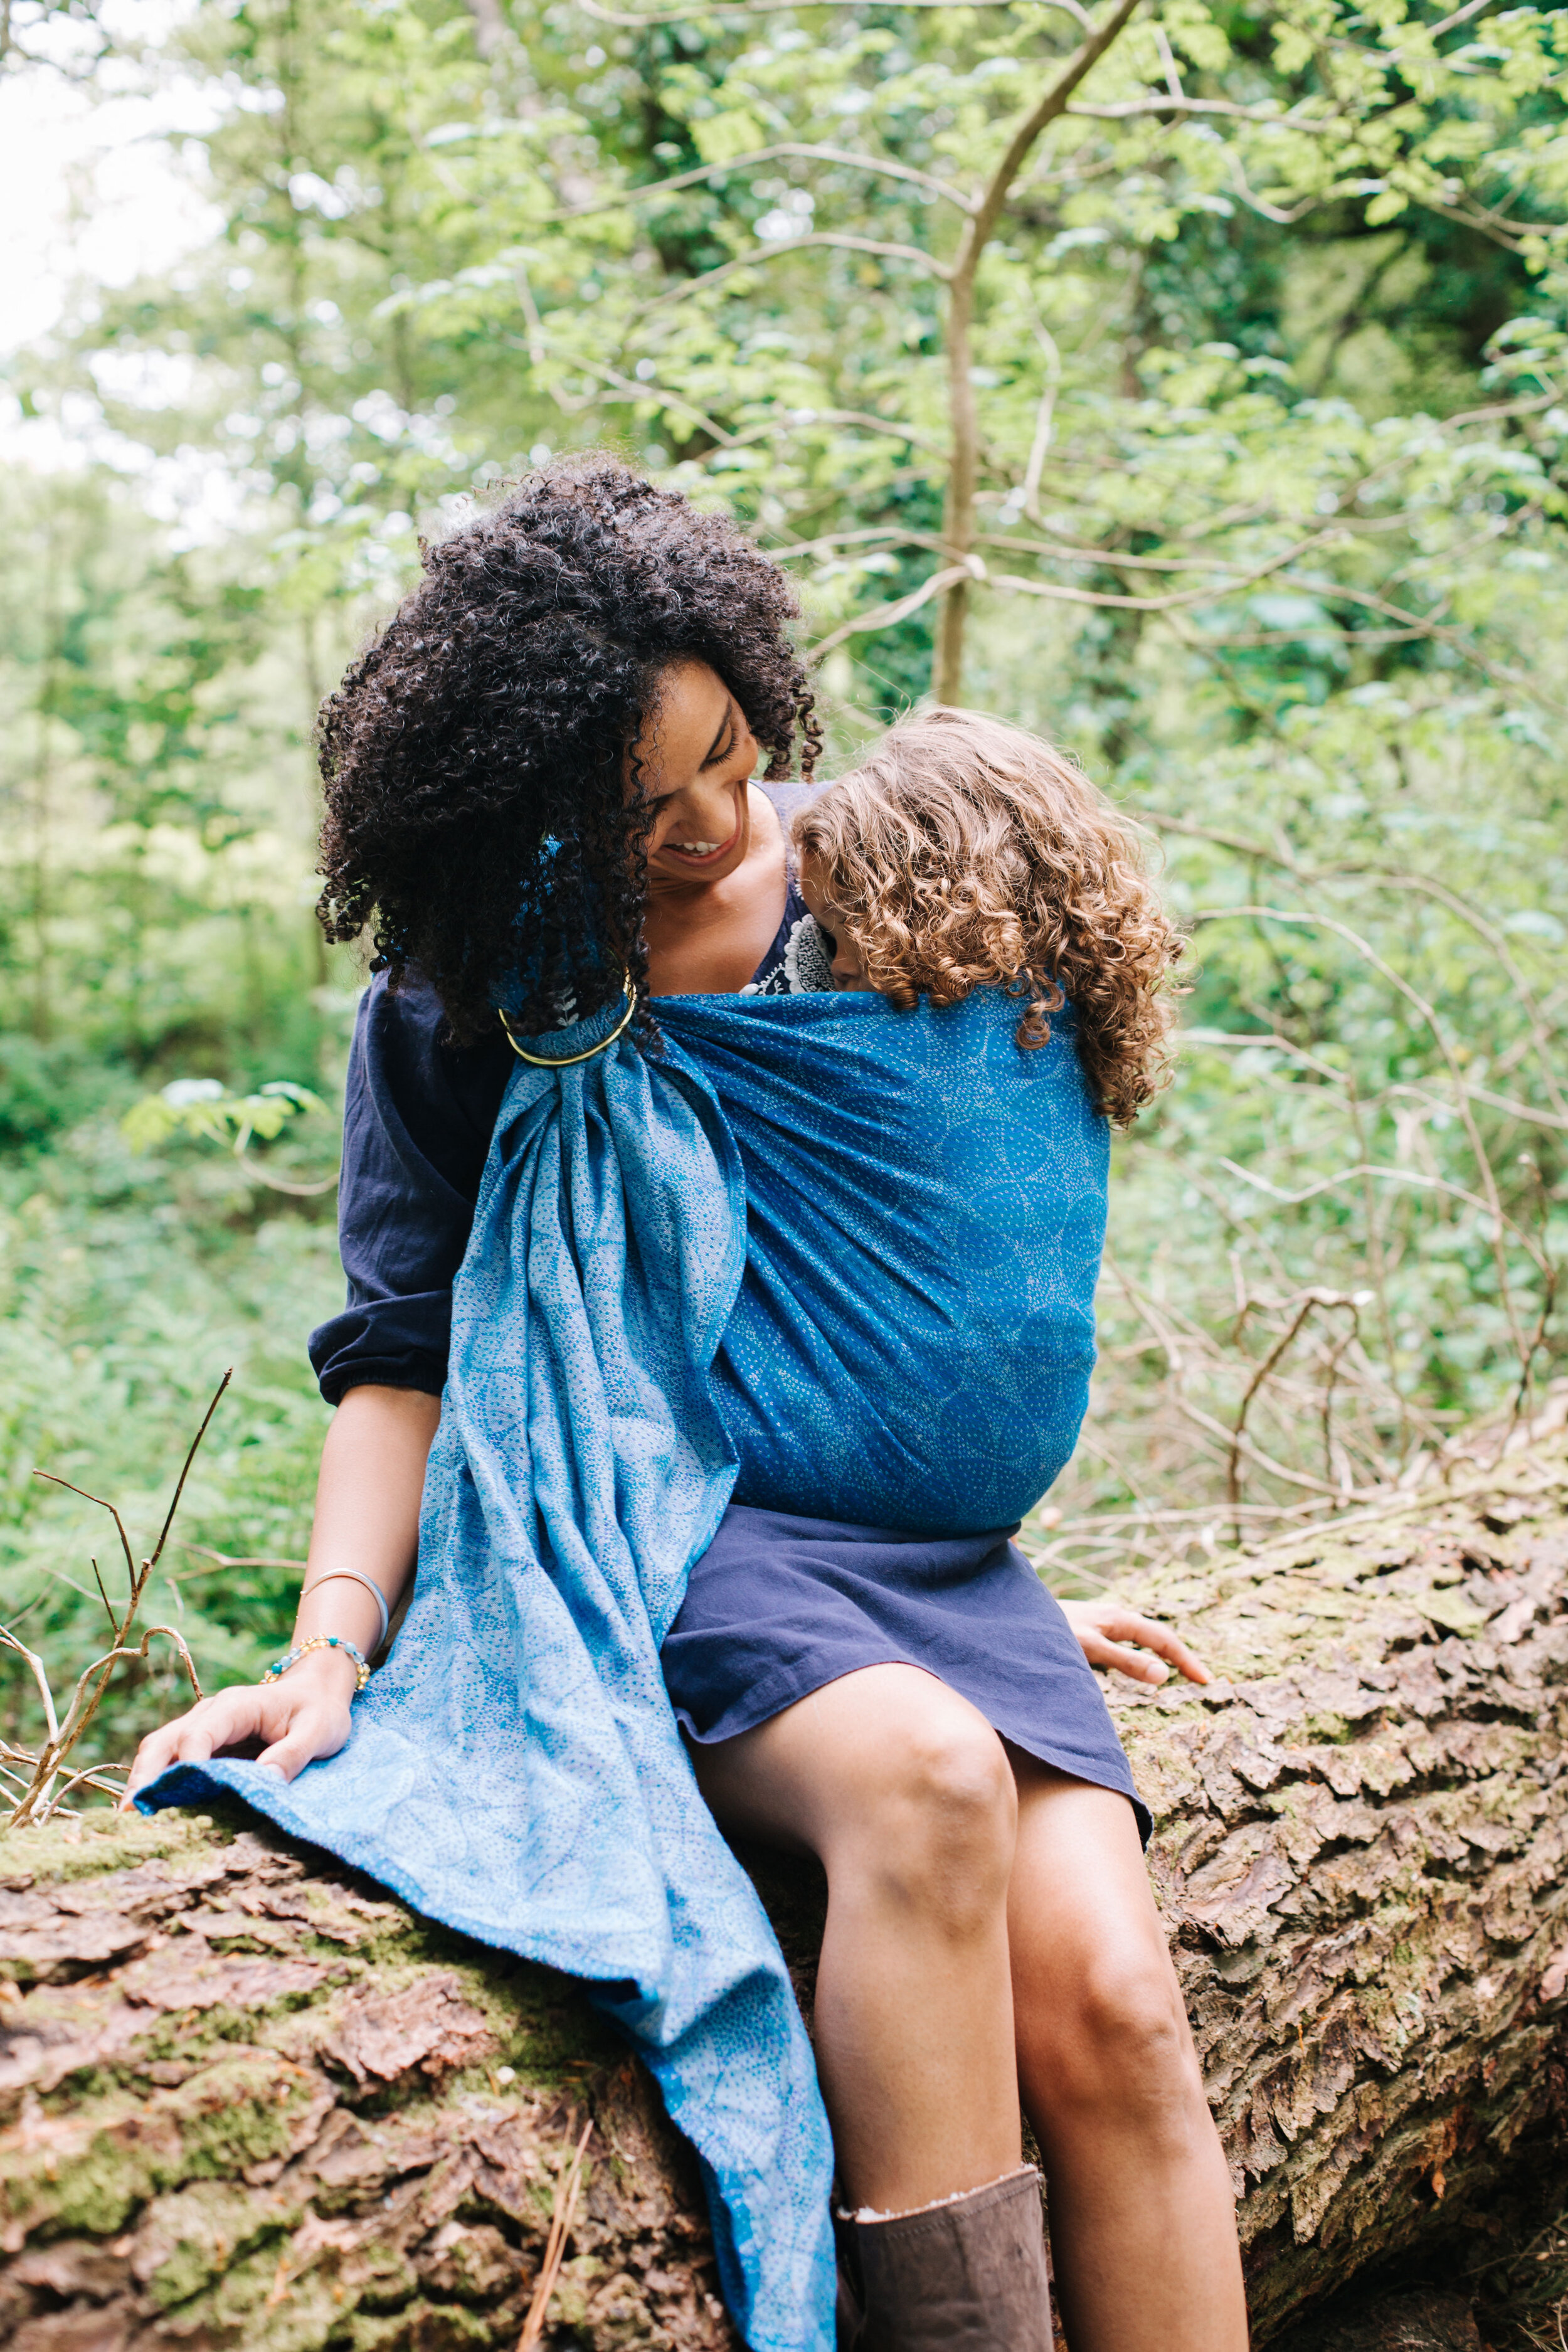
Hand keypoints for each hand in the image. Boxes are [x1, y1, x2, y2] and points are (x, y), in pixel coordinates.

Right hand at [121, 1649, 356, 1808]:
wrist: (316, 1691)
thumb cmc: (318, 1711)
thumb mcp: (319, 1731)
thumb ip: (293, 1754)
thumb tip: (263, 1780)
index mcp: (236, 1706)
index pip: (200, 1733)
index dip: (187, 1764)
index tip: (179, 1797)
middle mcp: (210, 1714)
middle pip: (164, 1741)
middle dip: (146, 1777)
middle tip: (131, 1816)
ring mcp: (201, 1728)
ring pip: (158, 1751)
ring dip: (142, 1783)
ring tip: (129, 1821)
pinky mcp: (201, 1745)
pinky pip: (169, 1761)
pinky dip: (154, 1784)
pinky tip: (148, 1813)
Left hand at [1057, 1597, 1212, 1687]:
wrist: (1013, 1616)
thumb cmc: (1049, 1631)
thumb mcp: (1089, 1648)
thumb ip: (1125, 1662)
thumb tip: (1164, 1676)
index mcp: (1120, 1618)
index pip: (1165, 1639)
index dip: (1187, 1660)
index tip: (1207, 1681)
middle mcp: (1115, 1618)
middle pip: (1158, 1637)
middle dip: (1181, 1656)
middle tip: (1202, 1679)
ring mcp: (1103, 1625)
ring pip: (1143, 1640)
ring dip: (1163, 1655)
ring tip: (1180, 1674)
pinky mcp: (1091, 1634)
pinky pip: (1126, 1646)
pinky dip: (1143, 1657)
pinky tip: (1141, 1668)